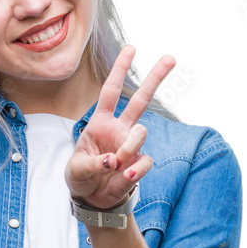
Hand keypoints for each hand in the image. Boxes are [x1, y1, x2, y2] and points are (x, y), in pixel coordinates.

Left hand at [64, 45, 175, 209]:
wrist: (92, 199)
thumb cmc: (81, 177)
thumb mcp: (76, 170)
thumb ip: (92, 163)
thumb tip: (113, 161)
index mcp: (100, 122)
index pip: (111, 91)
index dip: (120, 70)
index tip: (131, 48)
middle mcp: (119, 129)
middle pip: (140, 100)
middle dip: (155, 78)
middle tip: (170, 58)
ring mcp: (131, 146)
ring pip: (141, 133)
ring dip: (127, 148)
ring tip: (114, 165)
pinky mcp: (139, 163)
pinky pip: (143, 161)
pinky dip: (135, 169)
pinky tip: (125, 175)